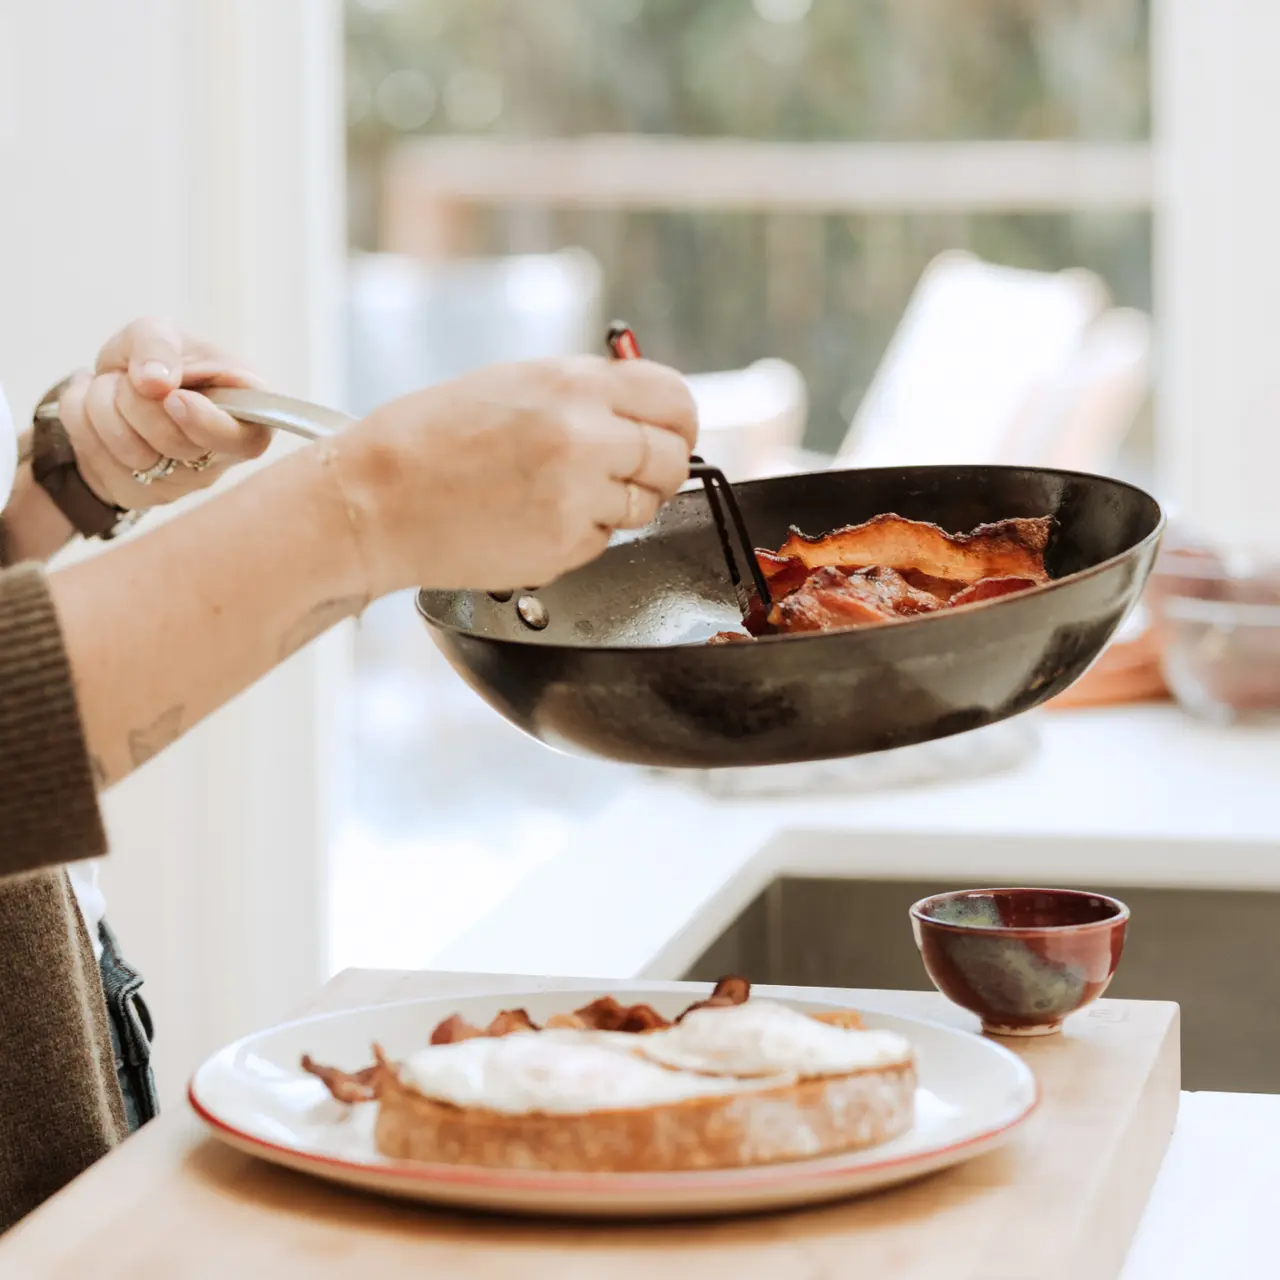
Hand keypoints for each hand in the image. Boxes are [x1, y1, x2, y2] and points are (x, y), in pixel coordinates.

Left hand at [58, 318, 270, 509]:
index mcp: (246, 411)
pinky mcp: (145, 494)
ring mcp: (185, 481)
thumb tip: (154, 382)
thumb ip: (158, 346)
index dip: (207, 423)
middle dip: (133, 400)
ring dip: (101, 407)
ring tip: (111, 389)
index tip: (173, 398)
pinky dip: (80, 422)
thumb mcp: (156, 331)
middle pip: (175, 443)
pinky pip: (97, 461)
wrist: (117, 387)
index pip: (246, 440)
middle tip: (128, 378)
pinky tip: (95, 410)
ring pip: (133, 455)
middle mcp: (223, 454)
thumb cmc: (155, 360)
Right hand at [331, 355, 697, 594]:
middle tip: (622, 472)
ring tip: (559, 493)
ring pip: (643, 507)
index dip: (677, 423)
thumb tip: (642, 412)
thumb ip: (586, 394)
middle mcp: (585, 437)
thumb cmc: (428, 439)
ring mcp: (577, 497)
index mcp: (574, 384)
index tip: (670, 435)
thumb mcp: (514, 384)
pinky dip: (579, 535)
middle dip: (655, 469)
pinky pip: (603, 542)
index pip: (676, 400)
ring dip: (616, 504)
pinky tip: (532, 519)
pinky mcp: (563, 548)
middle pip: (671, 459)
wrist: (373, 499)